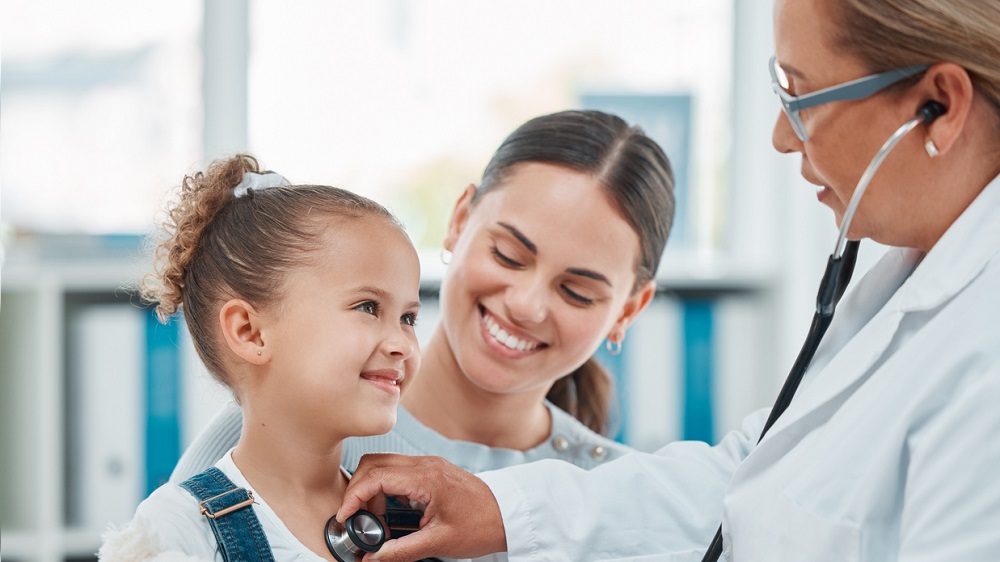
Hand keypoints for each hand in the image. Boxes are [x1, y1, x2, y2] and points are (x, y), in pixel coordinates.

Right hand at [337, 454, 506, 561]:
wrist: (508, 515)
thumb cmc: (481, 525)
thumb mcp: (438, 543)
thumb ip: (400, 552)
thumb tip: (371, 559)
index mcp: (426, 477)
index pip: (376, 476)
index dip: (354, 496)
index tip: (345, 517)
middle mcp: (425, 464)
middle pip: (374, 463)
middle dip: (358, 489)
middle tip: (357, 519)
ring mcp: (428, 464)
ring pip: (384, 464)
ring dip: (372, 490)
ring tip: (376, 521)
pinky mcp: (431, 471)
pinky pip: (398, 471)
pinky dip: (386, 489)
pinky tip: (391, 514)